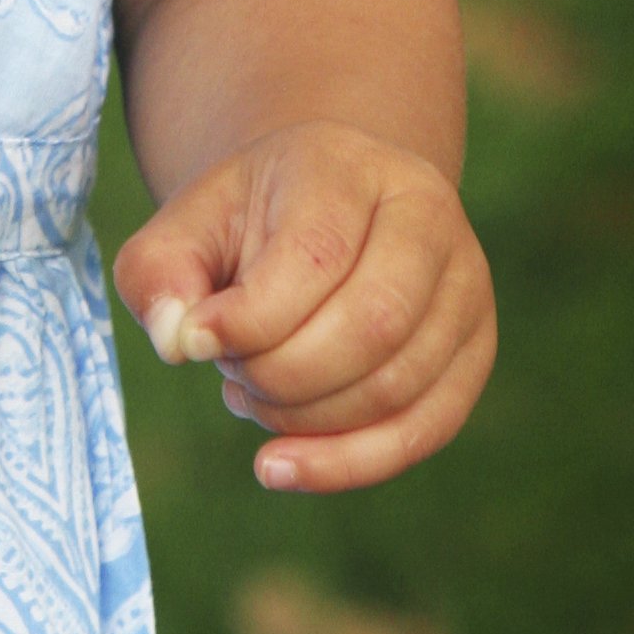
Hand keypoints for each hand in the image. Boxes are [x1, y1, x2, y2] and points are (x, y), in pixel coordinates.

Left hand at [110, 119, 495, 493]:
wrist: (323, 210)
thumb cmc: (249, 223)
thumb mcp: (188, 225)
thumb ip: (159, 273)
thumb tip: (176, 342)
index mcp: (351, 166)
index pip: (317, 255)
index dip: (251, 318)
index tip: (195, 343)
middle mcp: (428, 216)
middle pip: (371, 325)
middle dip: (282, 373)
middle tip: (228, 373)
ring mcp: (465, 284)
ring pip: (397, 384)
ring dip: (306, 417)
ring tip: (248, 394)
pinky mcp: (475, 349)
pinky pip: (425, 428)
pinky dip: (348, 463)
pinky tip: (280, 467)